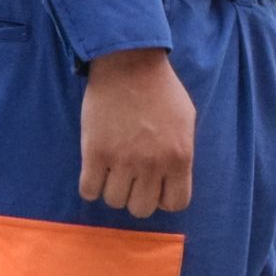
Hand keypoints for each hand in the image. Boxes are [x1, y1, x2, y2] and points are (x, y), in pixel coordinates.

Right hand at [79, 48, 195, 216]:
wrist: (130, 66)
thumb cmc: (162, 91)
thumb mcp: (186, 122)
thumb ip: (180, 154)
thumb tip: (171, 180)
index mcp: (180, 157)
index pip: (175, 203)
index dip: (163, 198)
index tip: (155, 186)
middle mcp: (153, 163)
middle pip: (141, 209)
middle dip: (136, 196)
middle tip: (132, 178)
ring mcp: (123, 160)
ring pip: (114, 202)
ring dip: (112, 190)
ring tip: (113, 170)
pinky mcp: (95, 153)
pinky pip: (89, 191)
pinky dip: (91, 185)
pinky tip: (96, 170)